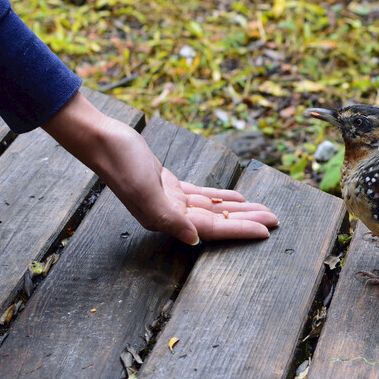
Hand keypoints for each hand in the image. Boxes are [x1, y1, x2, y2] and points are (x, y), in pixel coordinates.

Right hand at [43, 92, 277, 243]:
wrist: (102, 139)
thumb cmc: (120, 163)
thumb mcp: (145, 189)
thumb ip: (169, 217)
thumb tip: (194, 238)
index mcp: (165, 219)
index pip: (212, 228)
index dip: (240, 230)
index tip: (266, 230)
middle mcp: (169, 214)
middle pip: (218, 220)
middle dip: (247, 220)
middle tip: (276, 220)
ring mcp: (168, 199)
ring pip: (212, 208)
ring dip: (238, 209)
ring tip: (264, 210)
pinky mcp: (167, 184)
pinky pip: (201, 195)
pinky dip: (220, 196)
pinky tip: (237, 198)